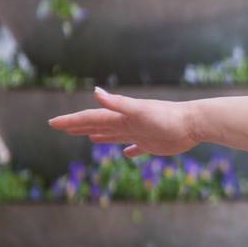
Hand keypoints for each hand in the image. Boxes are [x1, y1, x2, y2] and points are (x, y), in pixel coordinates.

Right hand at [47, 86, 198, 158]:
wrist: (195, 124)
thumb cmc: (168, 118)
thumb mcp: (140, 111)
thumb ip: (118, 103)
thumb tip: (95, 93)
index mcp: (122, 116)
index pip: (91, 117)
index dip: (71, 120)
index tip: (52, 123)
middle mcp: (128, 123)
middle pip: (98, 124)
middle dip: (79, 126)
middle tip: (61, 127)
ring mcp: (140, 133)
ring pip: (115, 135)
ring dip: (100, 135)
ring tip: (88, 136)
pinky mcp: (153, 144)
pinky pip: (137, 148)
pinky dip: (130, 150)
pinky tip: (126, 153)